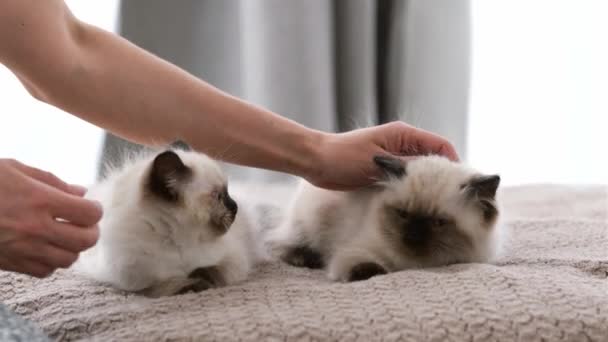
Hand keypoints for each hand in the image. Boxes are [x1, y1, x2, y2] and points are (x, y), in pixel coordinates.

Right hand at [0, 159, 101, 277]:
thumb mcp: (15, 169)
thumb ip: (52, 181)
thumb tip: (81, 192)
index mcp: (39, 200)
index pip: (89, 213)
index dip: (94, 209)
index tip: (89, 206)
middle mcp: (35, 228)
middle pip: (85, 240)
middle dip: (90, 231)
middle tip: (83, 223)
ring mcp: (22, 249)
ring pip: (68, 260)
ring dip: (72, 248)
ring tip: (65, 235)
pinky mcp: (9, 263)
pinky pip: (45, 271)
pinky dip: (52, 262)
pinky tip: (45, 247)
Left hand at [308, 122, 458, 189]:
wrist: (316, 162)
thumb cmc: (343, 158)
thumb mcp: (379, 163)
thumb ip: (407, 167)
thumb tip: (434, 174)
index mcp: (404, 134)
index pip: (441, 146)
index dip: (453, 163)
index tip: (459, 184)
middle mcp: (402, 144)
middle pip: (433, 159)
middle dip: (442, 176)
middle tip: (449, 199)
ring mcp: (393, 157)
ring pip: (420, 171)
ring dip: (426, 184)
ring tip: (434, 203)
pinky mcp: (384, 169)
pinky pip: (405, 178)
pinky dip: (411, 188)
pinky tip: (414, 202)